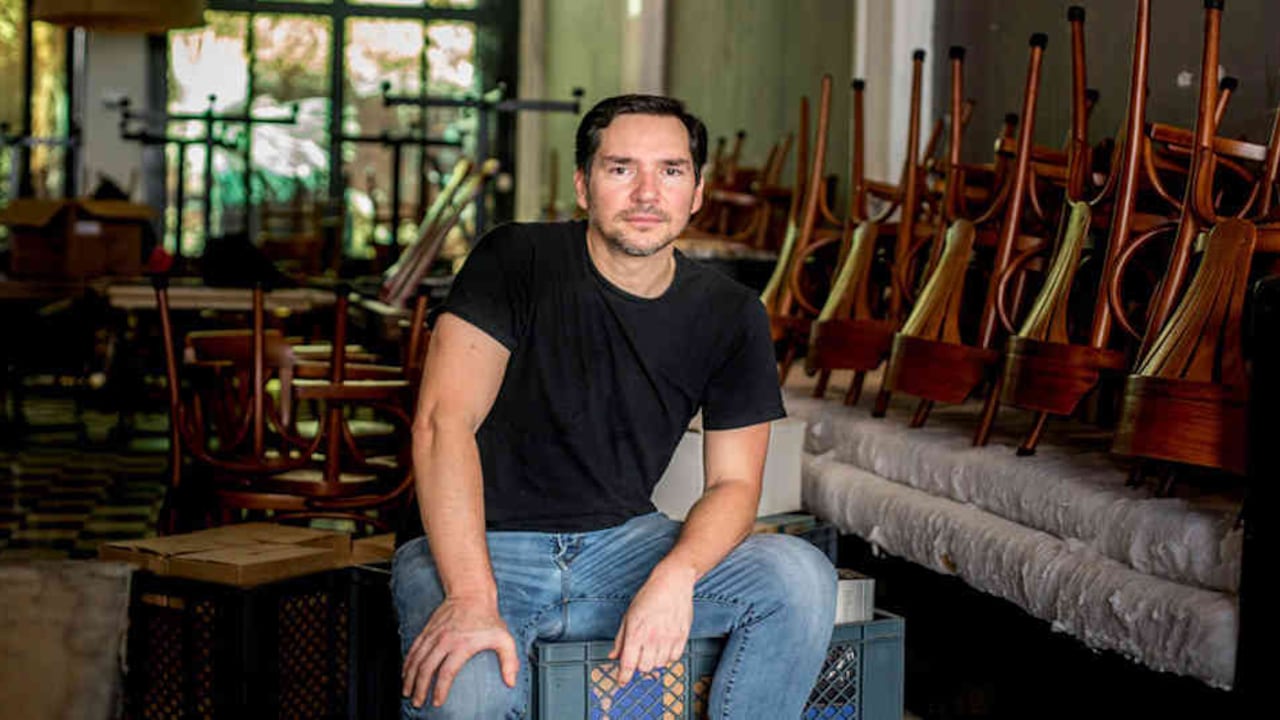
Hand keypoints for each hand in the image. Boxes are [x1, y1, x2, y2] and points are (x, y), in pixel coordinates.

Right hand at [401, 595, 518, 707]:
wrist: (471, 593)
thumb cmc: (488, 617)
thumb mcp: (504, 638)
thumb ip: (509, 661)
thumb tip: (511, 682)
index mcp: (462, 644)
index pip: (446, 671)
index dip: (440, 689)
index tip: (436, 702)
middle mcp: (444, 640)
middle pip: (426, 668)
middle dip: (419, 687)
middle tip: (416, 701)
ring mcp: (434, 635)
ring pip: (417, 659)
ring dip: (410, 677)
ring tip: (406, 691)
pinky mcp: (427, 630)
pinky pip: (414, 648)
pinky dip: (407, 662)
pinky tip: (405, 672)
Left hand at [609, 562, 696, 685]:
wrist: (673, 582)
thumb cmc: (649, 596)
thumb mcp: (628, 615)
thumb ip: (620, 639)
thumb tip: (613, 656)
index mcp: (636, 632)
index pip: (628, 663)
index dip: (623, 676)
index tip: (621, 681)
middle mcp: (653, 638)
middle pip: (644, 668)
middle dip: (639, 665)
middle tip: (639, 655)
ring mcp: (669, 638)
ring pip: (660, 665)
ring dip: (654, 661)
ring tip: (652, 647)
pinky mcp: (682, 636)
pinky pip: (674, 658)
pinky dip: (668, 657)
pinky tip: (664, 645)